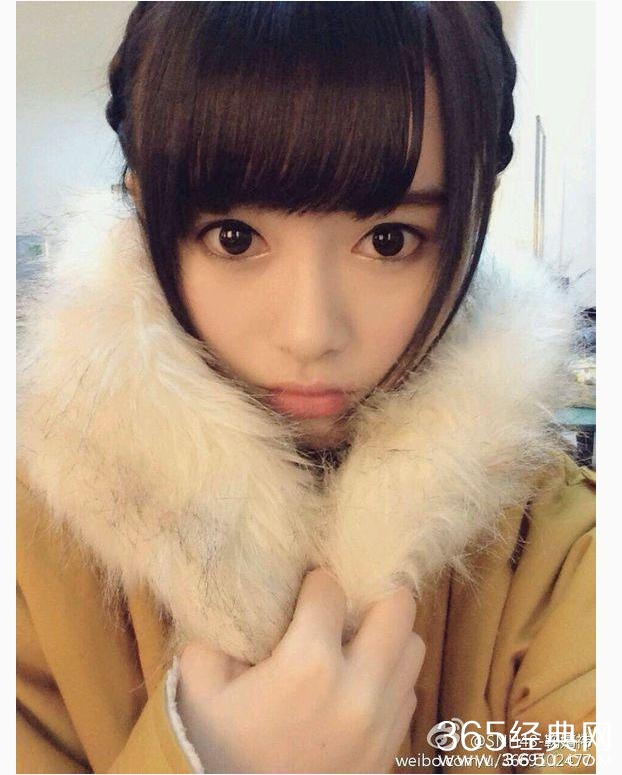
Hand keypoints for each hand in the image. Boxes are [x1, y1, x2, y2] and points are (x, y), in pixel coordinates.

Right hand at [176, 567, 424, 772]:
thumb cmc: (220, 750)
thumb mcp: (200, 687)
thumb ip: (214, 636)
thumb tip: (238, 604)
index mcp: (308, 666)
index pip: (331, 592)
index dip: (317, 582)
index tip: (309, 586)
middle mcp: (357, 689)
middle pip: (398, 609)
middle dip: (374, 592)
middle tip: (352, 598)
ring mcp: (381, 721)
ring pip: (413, 647)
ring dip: (390, 634)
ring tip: (360, 639)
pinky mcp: (390, 747)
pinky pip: (409, 690)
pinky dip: (391, 676)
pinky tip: (361, 681)